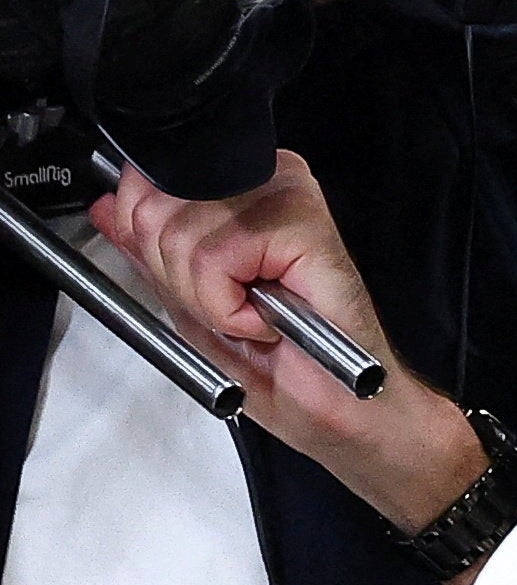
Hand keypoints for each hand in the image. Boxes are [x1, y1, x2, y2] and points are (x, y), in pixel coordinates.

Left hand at [91, 152, 485, 543]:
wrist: (339, 406)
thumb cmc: (279, 364)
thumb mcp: (190, 303)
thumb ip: (151, 251)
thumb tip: (109, 206)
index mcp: (243, 188)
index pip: (150, 182)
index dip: (145, 237)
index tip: (193, 285)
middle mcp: (268, 178)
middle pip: (159, 204)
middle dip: (174, 275)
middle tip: (228, 309)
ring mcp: (290, 196)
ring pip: (184, 231)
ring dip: (204, 297)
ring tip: (249, 317)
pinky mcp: (307, 225)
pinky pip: (219, 254)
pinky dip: (226, 303)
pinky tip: (263, 317)